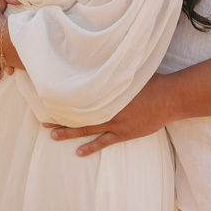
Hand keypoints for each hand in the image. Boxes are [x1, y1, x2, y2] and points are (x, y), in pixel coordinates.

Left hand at [45, 75, 170, 156]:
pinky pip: (103, 142)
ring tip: (53, 136)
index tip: (48, 100)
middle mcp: (106, 109)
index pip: (79, 98)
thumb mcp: (129, 69)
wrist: (167, 98)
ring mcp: (114, 123)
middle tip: (43, 122)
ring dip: (69, 133)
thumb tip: (98, 58)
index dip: (64, 100)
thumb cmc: (150, 81)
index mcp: (106, 93)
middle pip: (78, 114)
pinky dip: (90, 147)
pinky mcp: (124, 133)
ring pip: (86, 129)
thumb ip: (113, 68)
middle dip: (60, 118)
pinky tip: (79, 153)